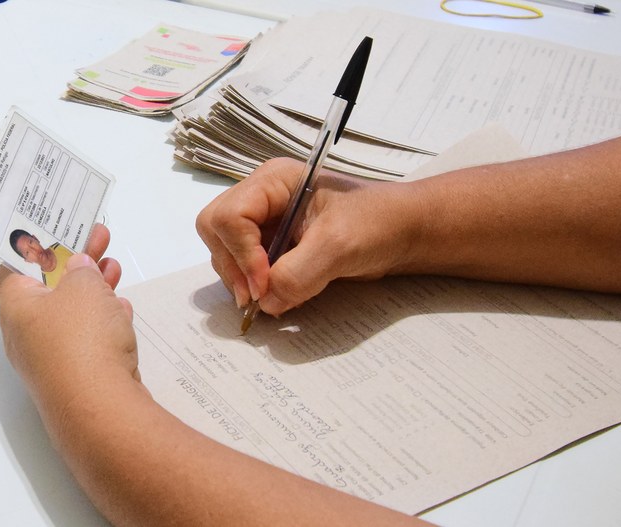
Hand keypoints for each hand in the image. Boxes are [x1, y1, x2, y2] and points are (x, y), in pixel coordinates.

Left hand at [0, 224, 144, 409]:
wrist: (100, 407)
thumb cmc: (82, 337)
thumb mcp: (82, 287)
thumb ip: (81, 269)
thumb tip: (77, 266)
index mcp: (17, 307)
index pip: (13, 266)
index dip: (34, 244)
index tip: (57, 228)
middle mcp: (27, 333)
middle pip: (48, 287)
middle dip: (76, 261)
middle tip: (100, 238)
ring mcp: (52, 357)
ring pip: (72, 312)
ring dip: (94, 288)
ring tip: (116, 268)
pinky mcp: (78, 374)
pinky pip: (87, 337)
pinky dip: (103, 318)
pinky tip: (122, 308)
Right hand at [196, 158, 422, 315]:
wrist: (403, 233)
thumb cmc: (378, 223)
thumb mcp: (339, 245)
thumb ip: (298, 273)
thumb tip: (266, 303)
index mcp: (273, 182)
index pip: (230, 215)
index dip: (241, 254)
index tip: (264, 285)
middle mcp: (262, 198)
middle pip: (216, 231)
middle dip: (233, 266)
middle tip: (257, 297)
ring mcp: (265, 223)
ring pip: (225, 252)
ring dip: (241, 280)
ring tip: (270, 299)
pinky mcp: (273, 246)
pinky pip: (245, 267)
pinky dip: (254, 286)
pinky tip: (275, 296)